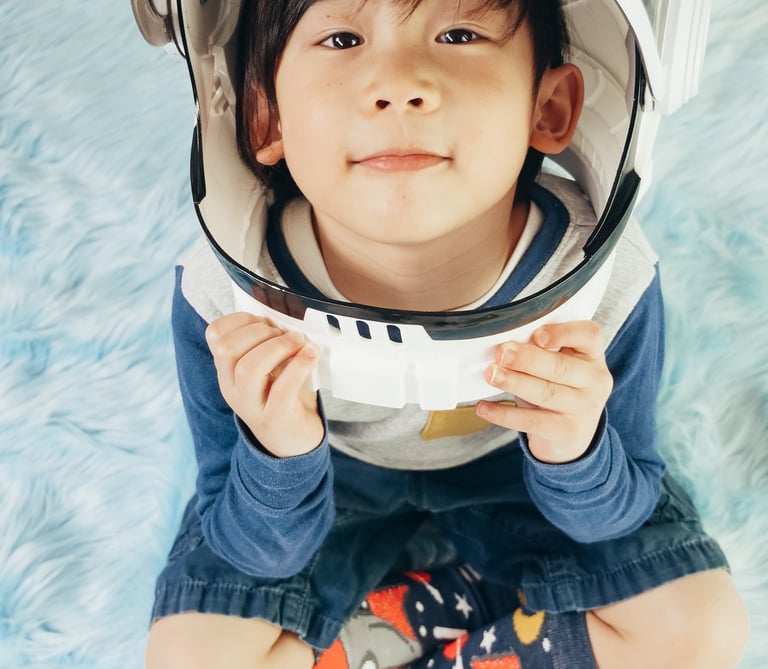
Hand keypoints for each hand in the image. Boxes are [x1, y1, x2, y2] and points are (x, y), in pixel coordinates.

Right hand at [205, 312, 322, 457]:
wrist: (294, 443)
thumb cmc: (284, 396)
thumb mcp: (270, 367)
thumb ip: (268, 342)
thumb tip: (284, 313)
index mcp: (227, 371)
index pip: (215, 335)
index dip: (241, 320)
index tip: (266, 322)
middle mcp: (232, 389)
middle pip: (228, 349)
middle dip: (260, 332)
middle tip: (286, 336)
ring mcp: (251, 406)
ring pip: (248, 368)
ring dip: (278, 347)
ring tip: (299, 344)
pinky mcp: (275, 418)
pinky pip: (282, 388)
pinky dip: (300, 365)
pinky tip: (311, 354)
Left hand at [476, 321, 612, 463]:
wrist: (572, 437)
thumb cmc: (558, 388)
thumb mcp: (559, 364)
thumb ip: (541, 351)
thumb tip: (504, 345)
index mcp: (592, 355)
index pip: (589, 335)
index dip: (564, 333)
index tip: (537, 335)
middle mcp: (594, 381)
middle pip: (561, 366)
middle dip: (527, 358)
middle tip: (501, 353)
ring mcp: (583, 408)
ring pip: (546, 393)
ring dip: (514, 382)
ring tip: (491, 374)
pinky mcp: (566, 432)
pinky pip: (531, 422)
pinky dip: (504, 414)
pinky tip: (484, 407)